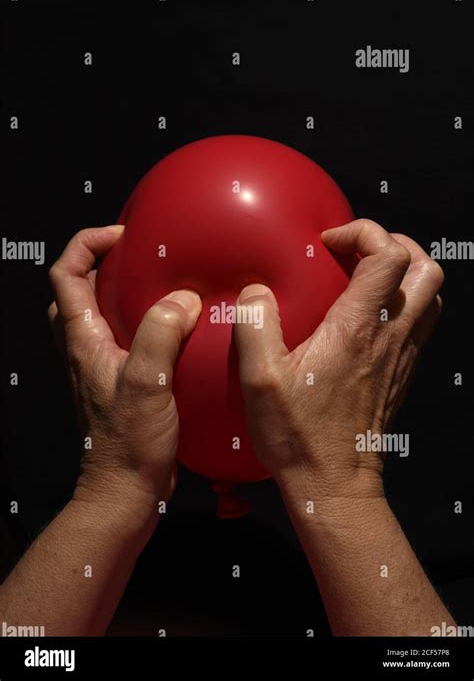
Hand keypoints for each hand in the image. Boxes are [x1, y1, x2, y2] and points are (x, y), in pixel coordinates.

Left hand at [48, 225, 200, 510]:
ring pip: (99, 315)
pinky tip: (178, 329)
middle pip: (76, 291)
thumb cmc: (128, 443)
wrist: (125, 491)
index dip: (86, 244)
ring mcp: (102, 367)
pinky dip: (143, 323)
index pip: (65, 275)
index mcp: (82, 341)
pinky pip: (126, 340)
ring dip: (121, 294)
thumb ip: (161, 334)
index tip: (122, 236)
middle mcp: (86, 349)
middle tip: (138, 256)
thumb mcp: (146, 383)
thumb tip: (183, 299)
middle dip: (100, 264)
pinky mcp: (122, 382)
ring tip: (161, 286)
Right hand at [234, 219, 443, 499]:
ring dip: (405, 273)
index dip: (364, 232)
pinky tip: (366, 317)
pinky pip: (420, 322)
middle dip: (395, 244)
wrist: (333, 483)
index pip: (388, 256)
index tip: (329, 242)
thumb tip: (256, 291)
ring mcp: (402, 356)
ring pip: (430, 295)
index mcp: (356, 329)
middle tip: (356, 252)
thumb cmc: (298, 435)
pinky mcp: (402, 373)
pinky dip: (403, 302)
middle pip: (426, 268)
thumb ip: (254, 325)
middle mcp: (389, 336)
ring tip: (366, 276)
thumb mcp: (259, 379)